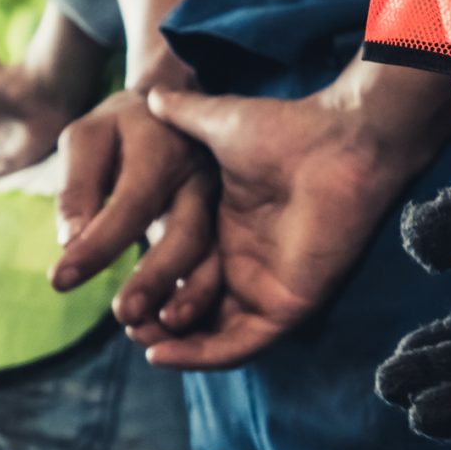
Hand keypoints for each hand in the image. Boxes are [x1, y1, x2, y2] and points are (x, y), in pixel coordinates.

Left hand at [50, 88, 215, 330]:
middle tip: (122, 315)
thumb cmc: (117, 129)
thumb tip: (70, 241)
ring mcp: (219, 206)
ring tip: (156, 330)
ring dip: (190, 299)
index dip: (98, 247)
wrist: (170, 110)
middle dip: (156, 278)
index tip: (58, 280)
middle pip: (188, 234)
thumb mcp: (85, 138)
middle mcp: (200, 180)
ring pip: (214, 258)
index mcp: (163, 150)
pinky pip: (220, 269)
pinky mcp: (224, 228)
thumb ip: (77, 186)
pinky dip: (199, 301)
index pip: (131, 205)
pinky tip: (171, 327)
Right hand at [137, 83, 443, 369]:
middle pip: (194, 308)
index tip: (110, 281)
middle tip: (120, 319)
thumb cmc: (288, 129)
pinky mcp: (289, 306)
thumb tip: (152, 95)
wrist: (341, 143)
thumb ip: (184, 116)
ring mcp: (269, 287)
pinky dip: (201, 355)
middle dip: (155, 318)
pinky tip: (162, 353)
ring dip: (173, 342)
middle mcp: (248, 263)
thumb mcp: (219, 125)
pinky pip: (240, 344)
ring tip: (135, 337)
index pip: (182, 268)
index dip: (149, 280)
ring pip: (213, 333)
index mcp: (229, 228)